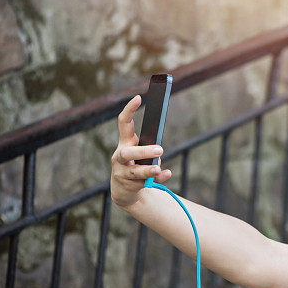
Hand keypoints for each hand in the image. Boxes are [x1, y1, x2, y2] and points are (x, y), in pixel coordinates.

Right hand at [110, 94, 172, 208]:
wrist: (124, 190)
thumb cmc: (136, 165)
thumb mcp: (142, 155)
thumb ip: (150, 152)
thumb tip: (157, 156)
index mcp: (125, 143)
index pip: (123, 123)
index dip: (129, 110)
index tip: (139, 97)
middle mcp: (120, 156)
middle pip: (127, 152)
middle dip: (143, 151)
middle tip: (160, 149)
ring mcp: (122, 172)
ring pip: (134, 171)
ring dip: (147, 169)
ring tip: (157, 169)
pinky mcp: (128, 185)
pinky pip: (145, 182)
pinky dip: (158, 178)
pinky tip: (167, 173)